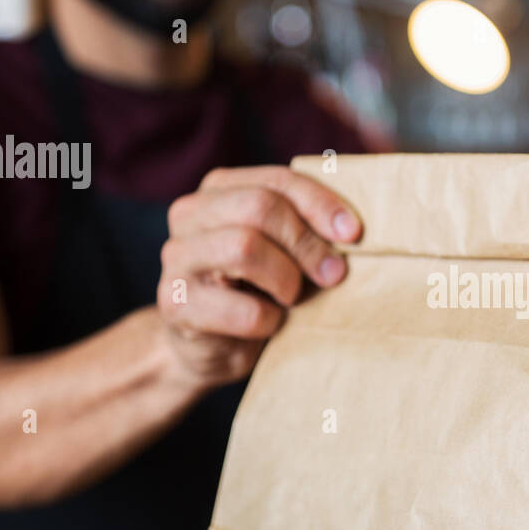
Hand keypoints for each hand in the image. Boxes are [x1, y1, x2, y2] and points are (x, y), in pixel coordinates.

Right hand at [157, 166, 360, 387]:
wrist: (206, 348)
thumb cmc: (255, 292)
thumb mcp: (282, 251)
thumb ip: (304, 229)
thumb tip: (351, 231)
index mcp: (219, 190)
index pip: (277, 181)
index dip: (320, 204)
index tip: (353, 234)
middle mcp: (189, 215)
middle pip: (260, 207)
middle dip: (307, 243)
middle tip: (333, 275)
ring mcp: (176, 258)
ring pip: (244, 247)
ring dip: (286, 279)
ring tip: (291, 298)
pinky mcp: (175, 304)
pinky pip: (242, 309)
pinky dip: (269, 321)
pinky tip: (269, 325)